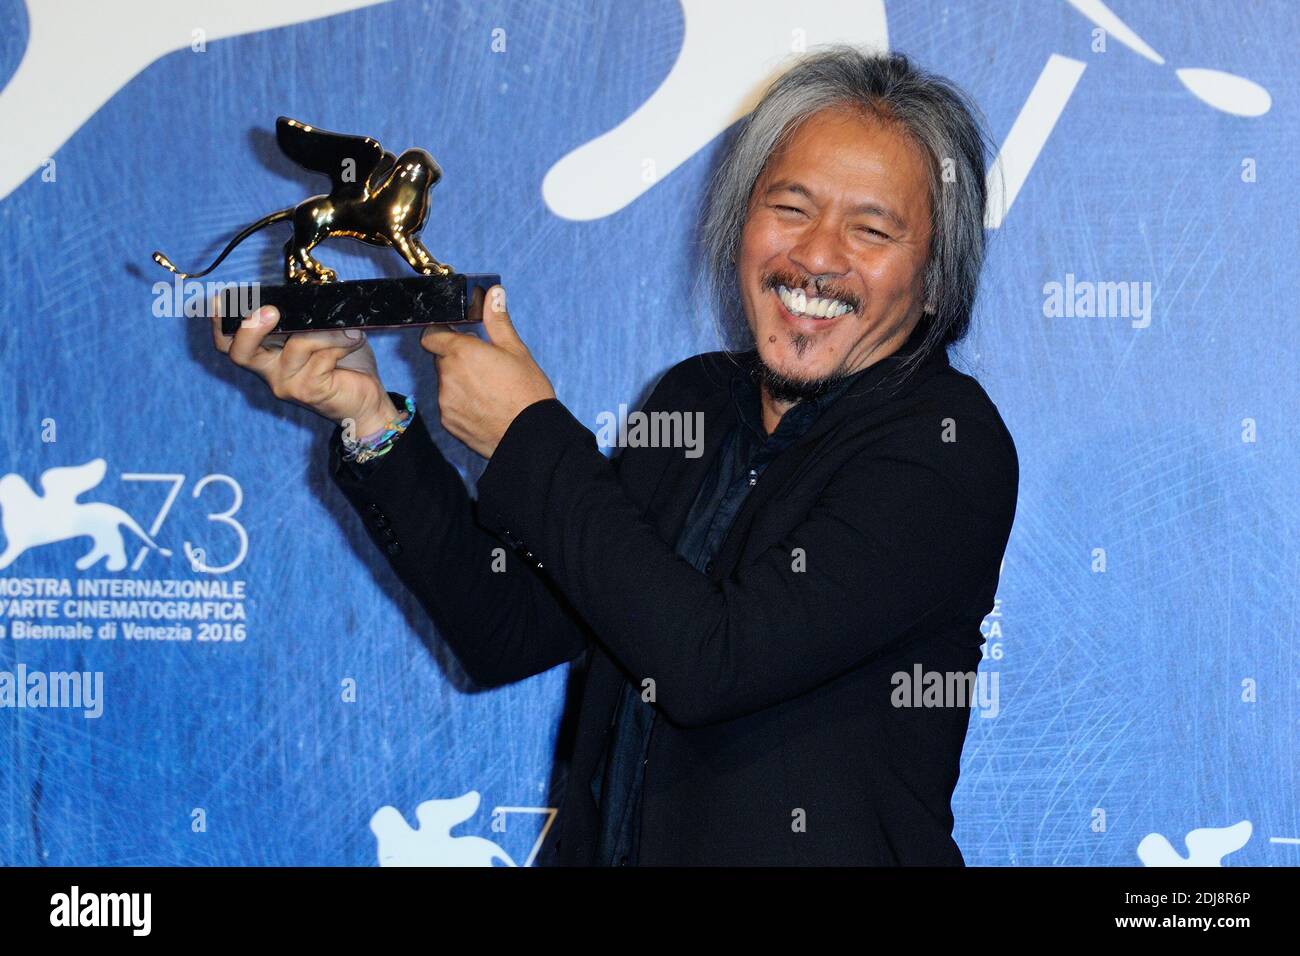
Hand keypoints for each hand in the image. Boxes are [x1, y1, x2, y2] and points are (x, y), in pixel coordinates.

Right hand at [210, 304, 398, 434]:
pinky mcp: (309, 390)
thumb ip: (307, 317)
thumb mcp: (321, 334)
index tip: (222, 298)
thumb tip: (313, 290)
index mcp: (266, 354)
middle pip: (240, 353)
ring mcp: (288, 383)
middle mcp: (270, 371)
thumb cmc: (343, 364)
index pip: (228, 343)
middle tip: (270, 311)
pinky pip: (322, 356)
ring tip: (348, 330)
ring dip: (326, 332)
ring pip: (297, 345)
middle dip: (250, 328)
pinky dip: (341, 342)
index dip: (219, 322)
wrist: (366, 402)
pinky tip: (354, 339)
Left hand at [419, 285, 555, 457]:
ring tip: (488, 390)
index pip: (432, 334)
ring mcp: (445, 401)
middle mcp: (447, 376)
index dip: (443, 334)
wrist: (530, 437)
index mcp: (462, 352)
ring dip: (459, 382)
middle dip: (457, 359)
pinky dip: (461, 404)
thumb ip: (497, 321)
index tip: (458, 338)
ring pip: (445, 383)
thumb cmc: (527, 393)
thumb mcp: (516, 351)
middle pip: (441, 359)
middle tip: (484, 366)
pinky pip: (449, 406)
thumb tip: (494, 294)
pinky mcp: (448, 422)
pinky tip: (484, 407)